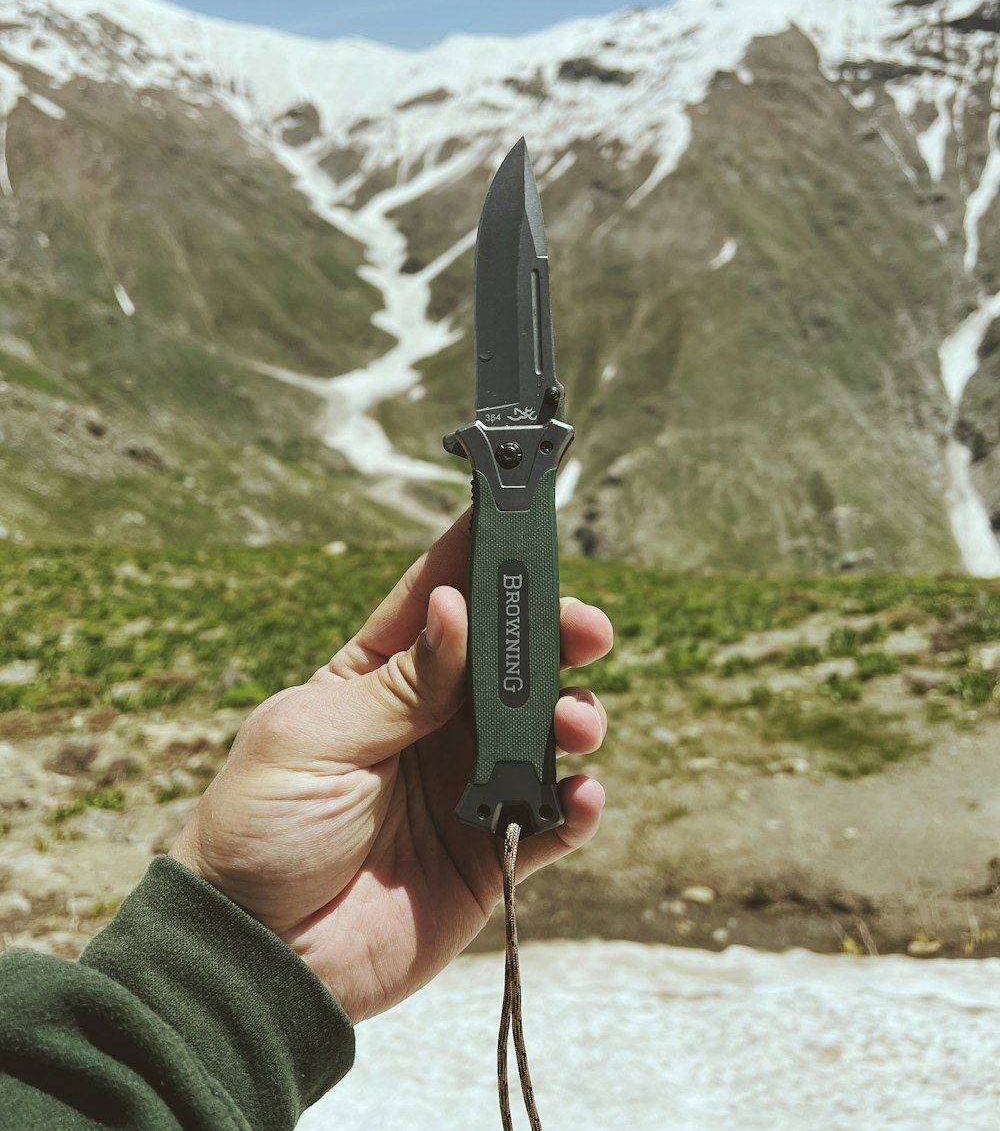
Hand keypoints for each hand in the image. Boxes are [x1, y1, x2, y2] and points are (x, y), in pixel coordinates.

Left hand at [170, 514, 611, 1022]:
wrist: (254, 959)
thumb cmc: (259, 832)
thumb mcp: (314, 740)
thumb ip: (397, 685)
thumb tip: (455, 607)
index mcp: (376, 679)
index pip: (438, 600)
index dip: (480, 557)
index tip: (523, 518)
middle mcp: (430, 722)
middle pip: (507, 659)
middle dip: (552, 634)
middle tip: (585, 628)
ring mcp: (462, 784)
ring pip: (541, 730)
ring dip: (571, 715)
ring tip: (572, 722)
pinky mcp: (489, 851)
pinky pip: (550, 820)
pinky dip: (576, 806)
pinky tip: (579, 796)